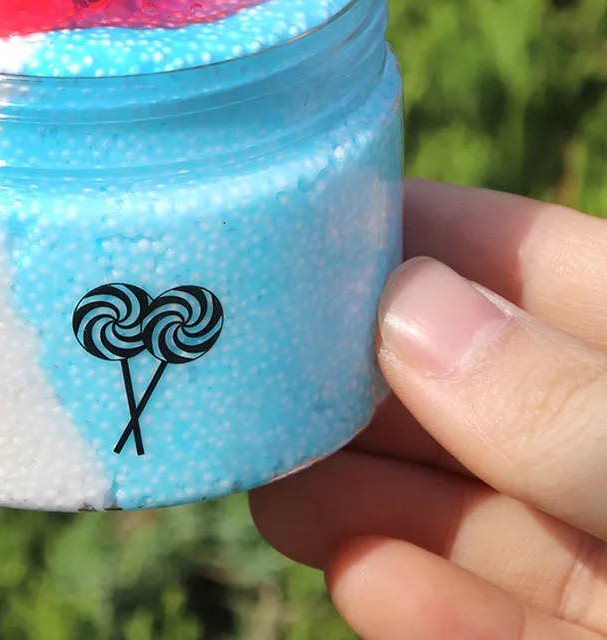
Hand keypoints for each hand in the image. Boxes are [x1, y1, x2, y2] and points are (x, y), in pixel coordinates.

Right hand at [251, 179, 606, 638]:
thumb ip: (574, 409)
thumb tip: (409, 306)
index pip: (529, 262)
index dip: (420, 235)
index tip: (300, 223)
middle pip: (478, 386)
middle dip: (363, 379)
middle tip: (250, 369)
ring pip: (482, 508)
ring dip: (370, 497)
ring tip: (272, 483)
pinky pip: (517, 624)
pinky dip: (435, 606)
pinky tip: (358, 577)